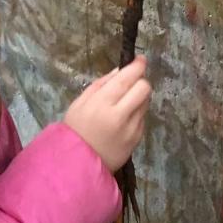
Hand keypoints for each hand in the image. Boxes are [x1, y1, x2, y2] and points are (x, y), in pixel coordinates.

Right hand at [63, 58, 151, 173]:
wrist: (79, 162)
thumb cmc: (76, 128)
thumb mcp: (81, 102)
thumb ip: (102, 84)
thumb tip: (120, 70)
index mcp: (102, 103)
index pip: (128, 78)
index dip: (138, 66)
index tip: (140, 60)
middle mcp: (120, 115)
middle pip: (144, 88)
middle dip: (140, 81)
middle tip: (131, 83)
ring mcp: (132, 128)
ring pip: (146, 102)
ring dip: (139, 97)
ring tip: (124, 103)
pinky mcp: (137, 138)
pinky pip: (143, 118)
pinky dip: (136, 113)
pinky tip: (123, 119)